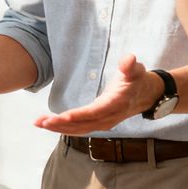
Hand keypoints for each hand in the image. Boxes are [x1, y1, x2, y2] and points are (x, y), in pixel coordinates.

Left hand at [33, 53, 161, 134]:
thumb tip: (129, 59)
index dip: (78, 115)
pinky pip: (80, 128)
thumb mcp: (136, 70)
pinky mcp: (99, 123)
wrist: (148, 95)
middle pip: (83, 124)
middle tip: (41, 122)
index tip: (61, 116)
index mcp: (116, 103)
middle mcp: (109, 116)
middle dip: (61, 124)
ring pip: (79, 129)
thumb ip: (130, 65)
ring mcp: (104, 122)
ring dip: (59, 128)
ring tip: (39, 123)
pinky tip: (49, 125)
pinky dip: (64, 128)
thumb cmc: (138, 80)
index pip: (95, 112)